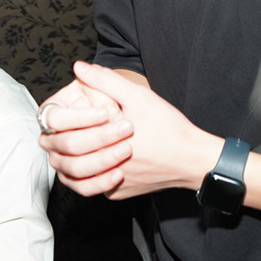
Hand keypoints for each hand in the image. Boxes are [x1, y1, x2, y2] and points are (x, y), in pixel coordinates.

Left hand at [41, 61, 216, 198]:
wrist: (193, 160)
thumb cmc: (168, 127)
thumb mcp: (137, 96)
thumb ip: (104, 81)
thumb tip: (79, 67)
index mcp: (104, 142)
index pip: (67, 131)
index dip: (71, 117)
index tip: (84, 110)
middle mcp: (103, 169)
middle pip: (66, 155)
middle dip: (72, 135)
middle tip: (82, 124)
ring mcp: (109, 185)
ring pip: (74, 174)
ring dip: (76, 155)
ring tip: (85, 138)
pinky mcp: (117, 193)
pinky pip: (92, 183)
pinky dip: (92, 170)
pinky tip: (101, 154)